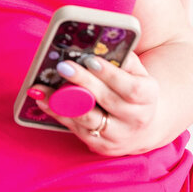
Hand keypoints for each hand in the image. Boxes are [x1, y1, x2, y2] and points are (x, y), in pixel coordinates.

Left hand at [30, 50, 159, 155]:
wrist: (143, 126)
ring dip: (63, 101)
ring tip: (43, 86)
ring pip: (88, 119)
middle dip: (83, 82)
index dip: (110, 74)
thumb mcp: (136, 72)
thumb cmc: (134, 89)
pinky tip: (44, 100)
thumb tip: (96, 45)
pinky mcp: (101, 146)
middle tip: (63, 66)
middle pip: (106, 100)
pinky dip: (58, 113)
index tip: (91, 60)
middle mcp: (136, 120)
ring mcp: (118, 136)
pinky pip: (75, 129)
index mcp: (148, 97)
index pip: (131, 88)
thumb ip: (121, 59)